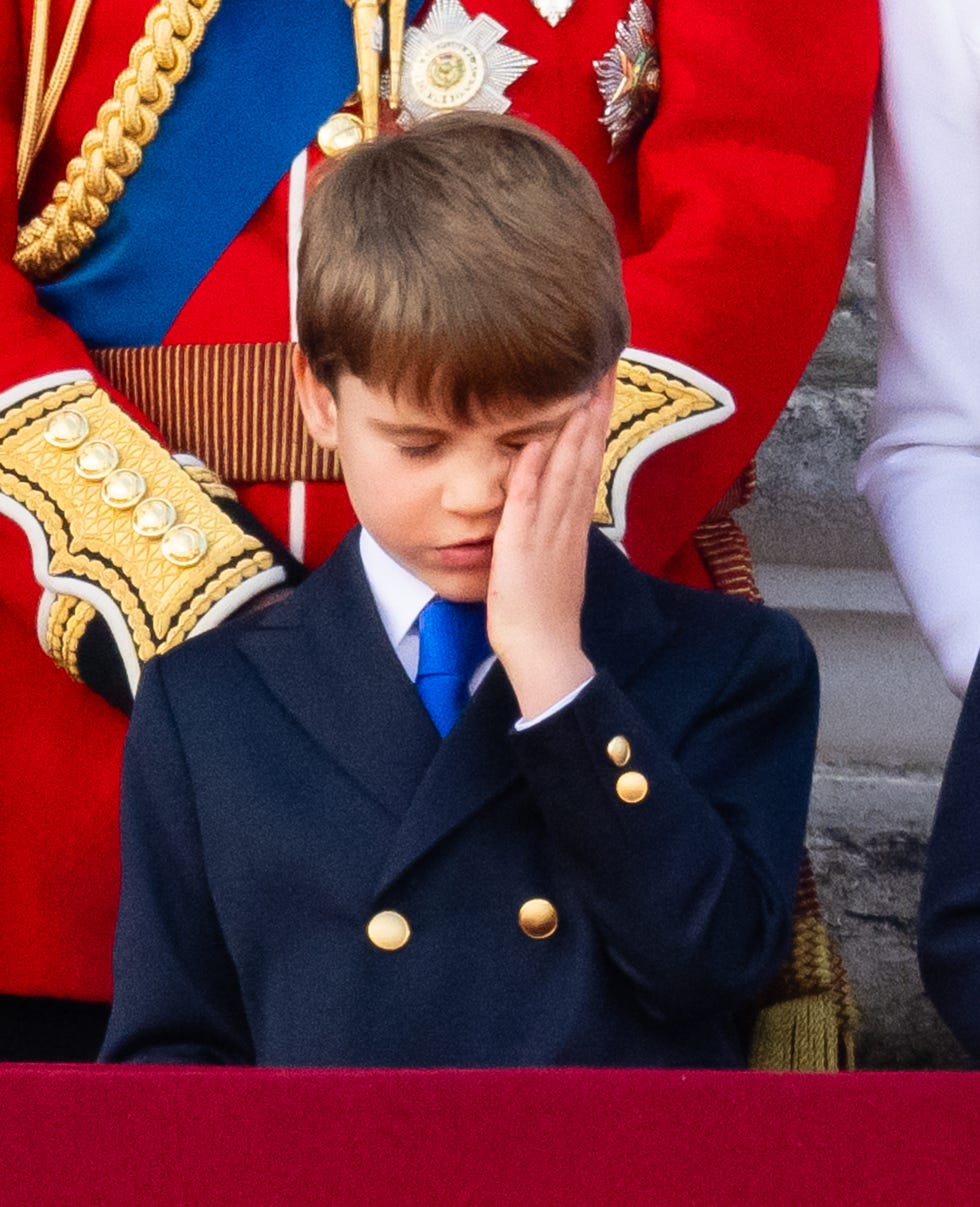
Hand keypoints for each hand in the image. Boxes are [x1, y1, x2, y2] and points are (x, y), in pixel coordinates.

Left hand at [487, 371, 614, 717]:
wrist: (545, 653)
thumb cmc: (545, 613)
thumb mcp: (556, 562)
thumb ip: (559, 530)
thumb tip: (562, 506)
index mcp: (574, 525)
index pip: (588, 463)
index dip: (595, 424)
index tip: (601, 388)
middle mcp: (567, 523)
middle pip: (584, 458)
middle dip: (593, 412)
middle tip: (603, 370)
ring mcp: (548, 534)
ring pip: (563, 474)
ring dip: (571, 431)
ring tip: (580, 390)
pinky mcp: (522, 549)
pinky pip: (526, 506)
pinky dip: (530, 474)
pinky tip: (532, 444)